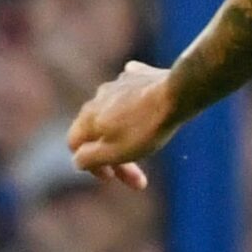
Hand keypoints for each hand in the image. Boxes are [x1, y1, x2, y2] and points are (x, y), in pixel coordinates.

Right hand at [67, 59, 174, 191]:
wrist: (176, 94)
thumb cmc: (146, 128)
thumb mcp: (114, 153)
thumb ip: (89, 158)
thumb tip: (77, 160)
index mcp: (88, 117)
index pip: (74, 144)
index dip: (91, 165)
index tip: (111, 176)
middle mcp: (97, 97)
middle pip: (97, 131)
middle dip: (114, 154)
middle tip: (137, 176)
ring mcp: (117, 84)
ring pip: (113, 112)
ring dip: (124, 131)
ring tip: (145, 143)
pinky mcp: (138, 75)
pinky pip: (130, 91)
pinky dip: (135, 104)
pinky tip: (144, 106)